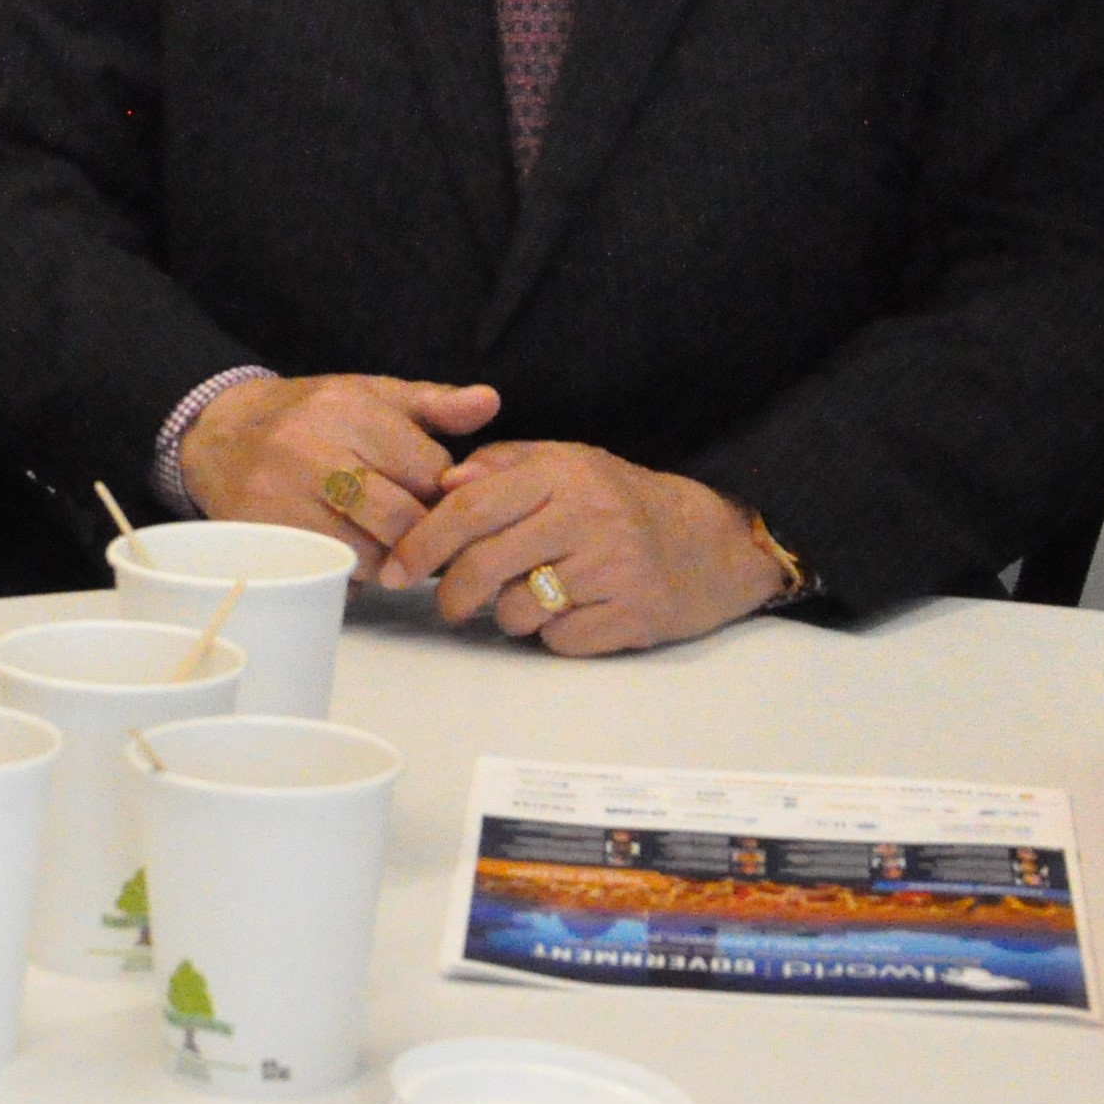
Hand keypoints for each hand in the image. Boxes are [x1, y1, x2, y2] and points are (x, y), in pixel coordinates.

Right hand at [180, 374, 504, 582]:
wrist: (220, 434)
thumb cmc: (310, 416)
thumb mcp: (371, 395)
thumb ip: (434, 404)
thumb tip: (490, 401)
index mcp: (348, 409)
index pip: (429, 468)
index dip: (444, 490)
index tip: (439, 494)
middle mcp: (314, 451)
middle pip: (402, 516)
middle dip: (424, 531)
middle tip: (426, 531)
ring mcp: (285, 497)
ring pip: (371, 554)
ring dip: (391, 557)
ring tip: (389, 540)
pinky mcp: (267, 534)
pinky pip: (333, 571)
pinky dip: (354, 571)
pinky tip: (354, 550)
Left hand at [383, 441, 783, 655]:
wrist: (709, 542)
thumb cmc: (619, 501)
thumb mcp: (564, 463)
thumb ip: (500, 466)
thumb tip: (443, 484)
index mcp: (561, 474)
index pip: (470, 508)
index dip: (422, 542)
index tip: (394, 569)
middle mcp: (587, 517)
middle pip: (484, 566)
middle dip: (451, 593)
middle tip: (446, 603)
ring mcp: (613, 570)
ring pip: (517, 611)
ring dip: (509, 614)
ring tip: (534, 595)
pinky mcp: (633, 617)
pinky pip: (559, 641)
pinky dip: (553, 635)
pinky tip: (573, 612)